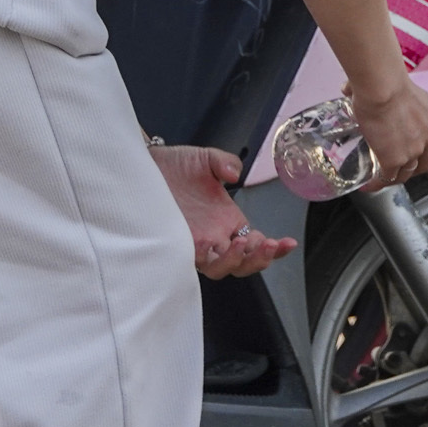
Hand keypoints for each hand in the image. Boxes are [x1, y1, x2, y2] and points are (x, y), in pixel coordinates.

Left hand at [148, 144, 296, 277]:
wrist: (140, 165)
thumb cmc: (173, 165)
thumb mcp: (205, 158)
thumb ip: (224, 162)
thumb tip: (235, 174)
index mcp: (227, 222)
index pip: (255, 244)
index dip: (273, 249)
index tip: (286, 243)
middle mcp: (214, 237)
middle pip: (241, 264)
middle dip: (258, 259)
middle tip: (269, 246)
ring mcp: (194, 242)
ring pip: (219, 268)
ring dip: (235, 261)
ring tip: (240, 245)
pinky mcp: (173, 243)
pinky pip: (190, 261)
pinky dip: (204, 258)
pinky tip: (210, 246)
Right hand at [349, 77, 427, 187]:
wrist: (382, 87)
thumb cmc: (387, 79)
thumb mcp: (402, 87)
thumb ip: (386, 93)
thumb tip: (351, 89)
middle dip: (415, 166)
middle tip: (400, 162)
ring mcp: (414, 151)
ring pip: (409, 174)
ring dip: (397, 176)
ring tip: (384, 176)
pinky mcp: (395, 159)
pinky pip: (388, 178)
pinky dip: (379, 182)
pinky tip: (370, 183)